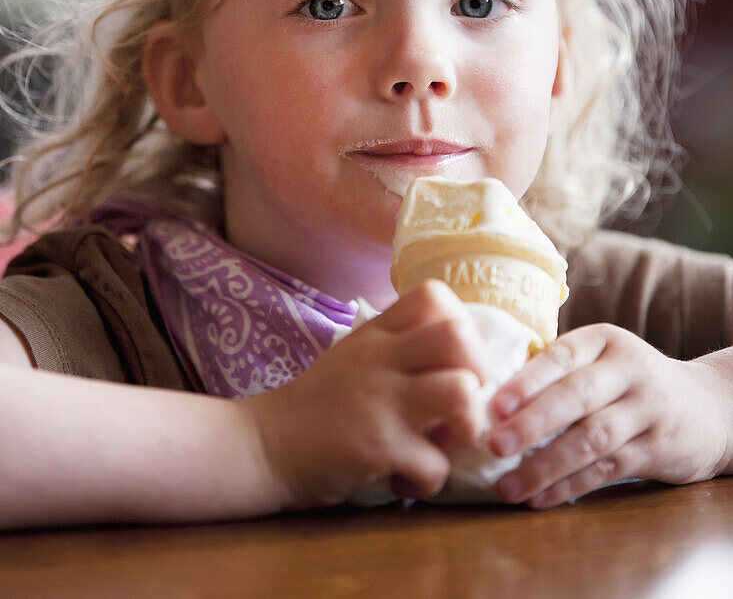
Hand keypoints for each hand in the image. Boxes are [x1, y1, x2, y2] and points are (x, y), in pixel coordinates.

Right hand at [249, 280, 490, 509]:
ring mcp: (381, 401)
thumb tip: (459, 360)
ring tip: (445, 441)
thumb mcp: (355, 356)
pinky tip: (406, 479)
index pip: (434, 296)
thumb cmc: (316, 403)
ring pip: (461, 392)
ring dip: (468, 425)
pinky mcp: (378, 447)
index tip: (454, 361)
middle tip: (463, 401)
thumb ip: (398, 347)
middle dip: (479, 371)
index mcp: (377, 333)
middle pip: (457, 336)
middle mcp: (381, 358)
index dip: (461, 325)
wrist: (263, 445)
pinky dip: (430, 479)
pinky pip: (435, 463)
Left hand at [486, 323, 731, 508]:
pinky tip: (541, 497)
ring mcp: (646, 411)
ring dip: (547, 465)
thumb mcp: (602, 358)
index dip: (528, 381)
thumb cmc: (629, 381)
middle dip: (533, 423)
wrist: (706, 406)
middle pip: (577, 397)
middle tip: (495, 444)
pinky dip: (570, 486)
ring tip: (509, 485)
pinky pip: (608, 471)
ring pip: (593, 439)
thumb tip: (487, 398)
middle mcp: (629, 372)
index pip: (562, 357)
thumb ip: (558, 371)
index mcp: (604, 341)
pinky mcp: (656, 451)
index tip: (494, 405)